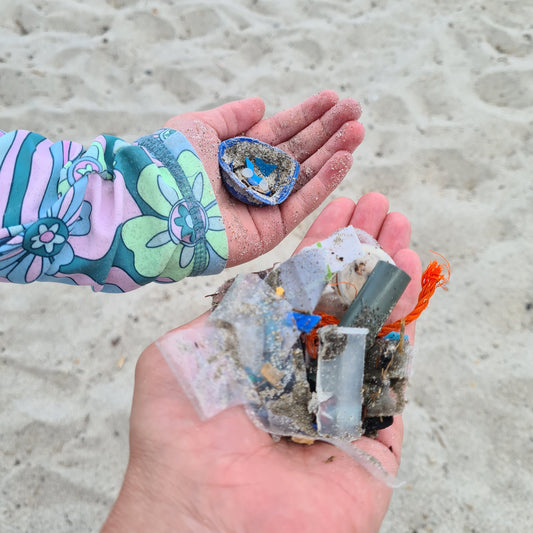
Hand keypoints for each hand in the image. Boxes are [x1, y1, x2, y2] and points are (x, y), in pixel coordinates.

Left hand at [101, 193, 420, 532]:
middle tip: (379, 207)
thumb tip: (259, 285)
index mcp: (263, 351)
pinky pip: (392, 372)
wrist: (202, 518)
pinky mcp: (370, 434)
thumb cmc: (179, 435)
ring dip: (387, 274)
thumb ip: (225, 315)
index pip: (302, 289)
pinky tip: (407, 277)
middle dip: (361, 251)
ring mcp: (337, 400)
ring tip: (399, 228)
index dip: (322, 247)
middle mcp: (301, 370)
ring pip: (371, 327)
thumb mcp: (184, 352)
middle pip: (341, 301)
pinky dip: (404, 325)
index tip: (341, 207)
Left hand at [163, 91, 363, 266]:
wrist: (162, 205)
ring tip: (358, 130)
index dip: (306, 115)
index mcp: (238, 156)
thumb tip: (261, 104)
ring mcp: (264, 205)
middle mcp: (254, 180)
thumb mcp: (199, 127)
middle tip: (355, 109)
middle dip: (327, 130)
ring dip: (334, 152)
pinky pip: (303, 203)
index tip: (332, 99)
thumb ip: (231, 116)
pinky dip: (325, 182)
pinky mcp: (271, 230)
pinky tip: (344, 159)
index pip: (280, 133)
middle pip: (299, 152)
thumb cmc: (174, 163)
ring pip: (306, 175)